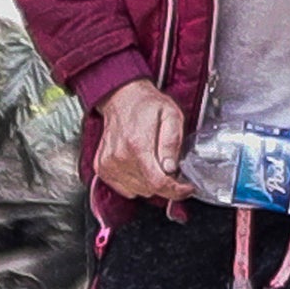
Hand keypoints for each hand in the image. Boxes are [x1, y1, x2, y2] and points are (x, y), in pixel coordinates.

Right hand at [96, 79, 190, 202]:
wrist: (121, 97)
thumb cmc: (147, 105)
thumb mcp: (171, 116)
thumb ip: (172, 142)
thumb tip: (171, 167)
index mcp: (137, 145)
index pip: (158, 182)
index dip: (176, 190)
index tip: (187, 188)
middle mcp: (119, 157)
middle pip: (149, 189)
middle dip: (166, 184)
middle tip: (172, 168)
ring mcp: (108, 164)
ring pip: (138, 191)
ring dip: (151, 183)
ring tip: (156, 163)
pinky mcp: (102, 167)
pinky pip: (125, 188)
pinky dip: (137, 182)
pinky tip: (142, 166)